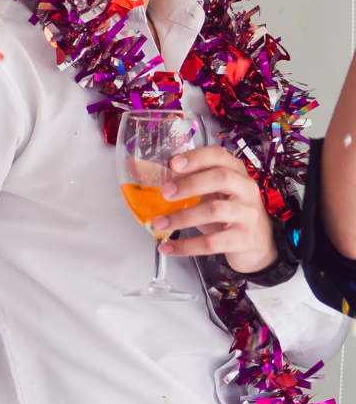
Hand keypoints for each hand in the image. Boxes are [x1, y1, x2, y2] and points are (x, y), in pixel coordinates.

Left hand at [155, 145, 278, 272]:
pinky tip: (168, 247)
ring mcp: (248, 215)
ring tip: (158, 224)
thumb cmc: (229, 214)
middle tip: (164, 193)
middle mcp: (246, 190)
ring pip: (215, 210)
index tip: (173, 164)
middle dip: (189, 184)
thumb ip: (188, 183)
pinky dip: (186, 245)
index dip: (196, 158)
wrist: (259, 244)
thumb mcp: (212, 194)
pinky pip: (212, 242)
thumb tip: (145, 173)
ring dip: (181, 217)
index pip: (219, 156)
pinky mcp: (245, 239)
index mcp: (236, 173)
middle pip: (221, 178)